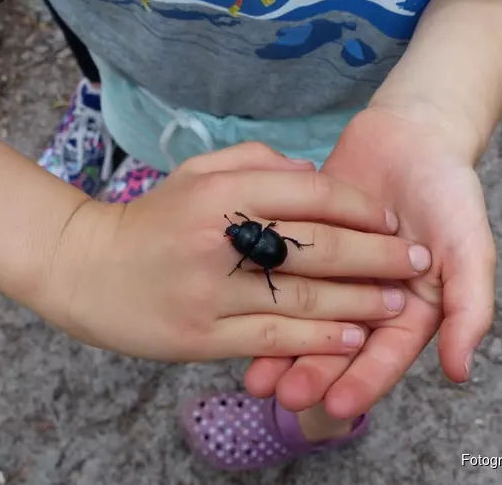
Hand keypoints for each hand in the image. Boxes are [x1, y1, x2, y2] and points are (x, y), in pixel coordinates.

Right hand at [37, 143, 430, 362]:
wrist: (85, 270)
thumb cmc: (151, 220)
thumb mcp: (195, 174)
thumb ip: (256, 162)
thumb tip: (314, 174)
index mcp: (220, 191)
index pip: (311, 193)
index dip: (361, 207)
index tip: (391, 220)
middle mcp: (218, 238)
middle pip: (317, 246)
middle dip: (377, 255)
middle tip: (416, 262)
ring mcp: (210, 291)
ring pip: (303, 297)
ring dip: (359, 302)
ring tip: (397, 302)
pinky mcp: (201, 336)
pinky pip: (274, 337)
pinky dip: (319, 339)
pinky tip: (352, 338)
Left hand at [244, 106, 496, 417]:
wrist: (410, 134)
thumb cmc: (448, 190)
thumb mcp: (469, 247)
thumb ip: (469, 307)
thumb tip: (459, 372)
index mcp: (408, 310)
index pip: (384, 356)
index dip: (363, 383)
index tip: (336, 407)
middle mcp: (366, 300)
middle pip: (338, 347)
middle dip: (314, 373)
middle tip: (286, 397)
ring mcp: (331, 276)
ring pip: (304, 321)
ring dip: (281, 350)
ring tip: (256, 378)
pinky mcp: (301, 249)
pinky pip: (282, 279)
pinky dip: (265, 298)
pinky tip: (240, 317)